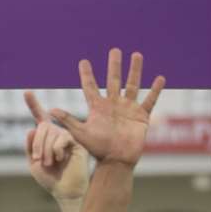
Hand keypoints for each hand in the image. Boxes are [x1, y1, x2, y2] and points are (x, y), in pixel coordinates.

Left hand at [22, 95, 87, 201]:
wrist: (65, 189)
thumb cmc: (49, 177)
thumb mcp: (33, 162)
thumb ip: (30, 146)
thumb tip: (31, 129)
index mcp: (46, 137)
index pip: (40, 117)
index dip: (33, 104)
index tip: (27, 91)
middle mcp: (58, 133)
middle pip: (42, 126)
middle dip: (37, 144)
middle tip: (40, 160)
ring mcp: (68, 136)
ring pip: (51, 133)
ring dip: (46, 151)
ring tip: (51, 163)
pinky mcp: (77, 141)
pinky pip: (61, 138)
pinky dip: (56, 150)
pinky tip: (61, 159)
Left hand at [44, 49, 163, 166]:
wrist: (116, 161)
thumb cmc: (96, 149)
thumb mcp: (80, 133)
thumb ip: (68, 121)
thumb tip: (50, 110)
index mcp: (97, 108)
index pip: (90, 87)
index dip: (86, 74)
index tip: (83, 61)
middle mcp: (113, 105)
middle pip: (113, 80)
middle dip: (114, 65)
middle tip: (114, 50)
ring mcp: (128, 109)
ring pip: (133, 85)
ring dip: (135, 70)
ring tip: (136, 55)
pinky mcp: (141, 116)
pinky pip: (150, 100)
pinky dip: (155, 90)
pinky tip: (160, 78)